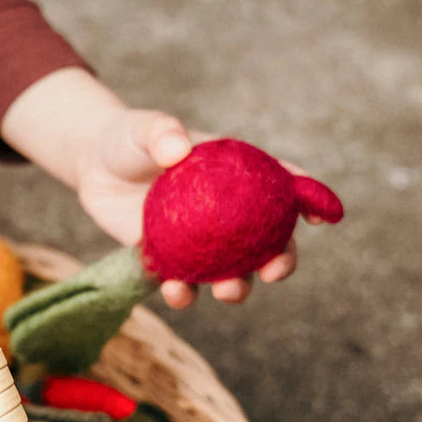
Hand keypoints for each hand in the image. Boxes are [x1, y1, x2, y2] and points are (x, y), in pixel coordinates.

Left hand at [0, 67, 300, 307]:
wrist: (96, 167)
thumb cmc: (129, 139)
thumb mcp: (144, 129)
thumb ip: (161, 133)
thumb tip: (178, 150)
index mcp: (240, 175)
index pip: (283, 185)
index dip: (310, 200)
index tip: (326, 217)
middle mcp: (229, 213)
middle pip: (268, 241)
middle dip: (281, 260)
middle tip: (274, 271)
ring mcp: (202, 241)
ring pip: (231, 271)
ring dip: (236, 286)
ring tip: (227, 291)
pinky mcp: (170, 260)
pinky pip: (183, 282)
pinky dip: (183, 292)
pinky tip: (176, 291)